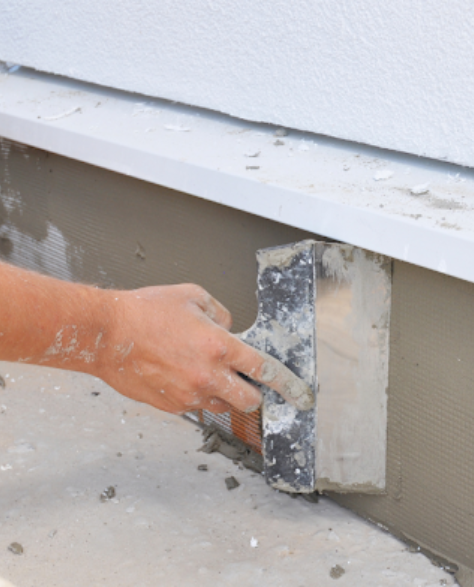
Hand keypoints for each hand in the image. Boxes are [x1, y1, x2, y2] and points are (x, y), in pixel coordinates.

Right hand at [100, 284, 312, 414]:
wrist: (106, 335)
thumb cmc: (144, 313)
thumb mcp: (191, 297)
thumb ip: (220, 313)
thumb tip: (229, 328)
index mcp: (218, 346)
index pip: (263, 369)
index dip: (285, 382)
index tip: (297, 392)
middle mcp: (207, 375)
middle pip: (249, 401)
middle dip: (253, 394)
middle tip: (246, 382)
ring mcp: (189, 395)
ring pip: (223, 407)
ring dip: (224, 396)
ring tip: (205, 375)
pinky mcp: (171, 406)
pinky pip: (195, 407)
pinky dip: (197, 396)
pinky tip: (180, 376)